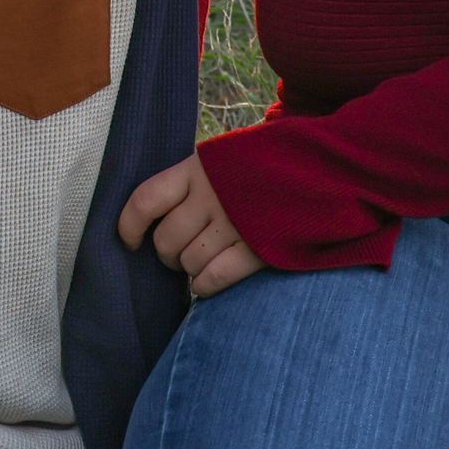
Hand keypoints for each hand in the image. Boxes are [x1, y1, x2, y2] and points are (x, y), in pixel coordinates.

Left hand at [119, 149, 264, 297]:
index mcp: (197, 168)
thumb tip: (150, 223)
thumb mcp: (219, 161)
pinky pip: (214, 278)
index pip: (146, 200)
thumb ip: (188, 184)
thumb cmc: (258, 170)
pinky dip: (204, 287)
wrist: (320, 169)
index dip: (128, 225)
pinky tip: (206, 284)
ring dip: (189, 271)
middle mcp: (212, 194)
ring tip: (203, 261)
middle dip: (167, 254)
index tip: (130, 242)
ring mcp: (235, 222)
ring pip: (189, 262)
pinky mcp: (259, 248)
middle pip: (166, 240)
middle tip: (180, 253)